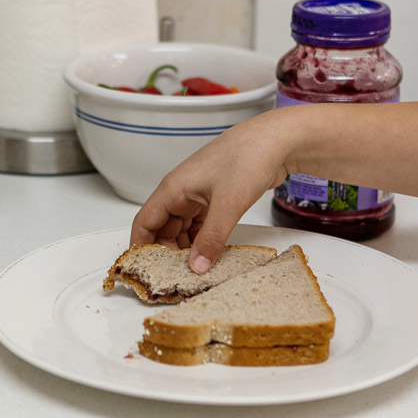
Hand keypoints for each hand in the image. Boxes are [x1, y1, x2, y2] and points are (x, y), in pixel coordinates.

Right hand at [130, 108, 297, 273]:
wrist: (277, 139)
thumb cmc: (247, 158)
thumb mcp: (228, 204)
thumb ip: (210, 239)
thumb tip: (196, 268)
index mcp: (173, 189)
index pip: (144, 223)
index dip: (140, 247)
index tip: (144, 272)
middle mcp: (181, 193)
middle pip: (162, 230)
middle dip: (166, 254)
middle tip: (177, 279)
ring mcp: (198, 196)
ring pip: (182, 229)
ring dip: (185, 249)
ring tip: (194, 272)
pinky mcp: (215, 199)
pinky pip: (200, 226)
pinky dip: (202, 241)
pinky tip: (209, 256)